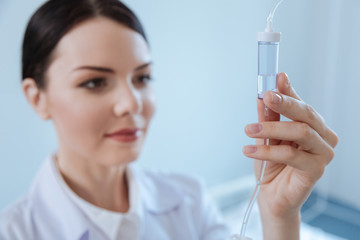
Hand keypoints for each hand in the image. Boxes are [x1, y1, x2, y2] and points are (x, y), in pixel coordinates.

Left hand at [243, 73, 337, 238]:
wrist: (271, 195)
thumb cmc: (272, 165)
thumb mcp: (266, 137)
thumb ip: (267, 118)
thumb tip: (262, 95)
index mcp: (313, 126)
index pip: (302, 104)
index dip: (290, 90)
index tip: (276, 77)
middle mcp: (323, 137)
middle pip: (306, 114)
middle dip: (284, 103)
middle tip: (265, 96)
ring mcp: (323, 154)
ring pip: (300, 131)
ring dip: (272, 128)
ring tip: (249, 129)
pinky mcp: (317, 170)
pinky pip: (291, 154)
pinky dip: (267, 151)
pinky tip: (249, 150)